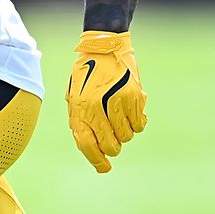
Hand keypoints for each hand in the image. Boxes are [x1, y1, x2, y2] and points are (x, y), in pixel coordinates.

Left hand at [65, 30, 147, 173]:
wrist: (104, 45)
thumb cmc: (87, 73)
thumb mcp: (75, 96)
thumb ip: (80, 120)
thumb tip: (92, 149)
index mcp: (80, 108)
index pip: (88, 145)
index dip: (97, 161)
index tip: (105, 168)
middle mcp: (98, 107)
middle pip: (110, 145)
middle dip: (113, 147)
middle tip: (113, 138)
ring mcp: (117, 102)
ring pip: (127, 136)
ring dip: (125, 132)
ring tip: (119, 117)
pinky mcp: (134, 96)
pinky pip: (139, 125)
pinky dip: (137, 123)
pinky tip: (131, 111)